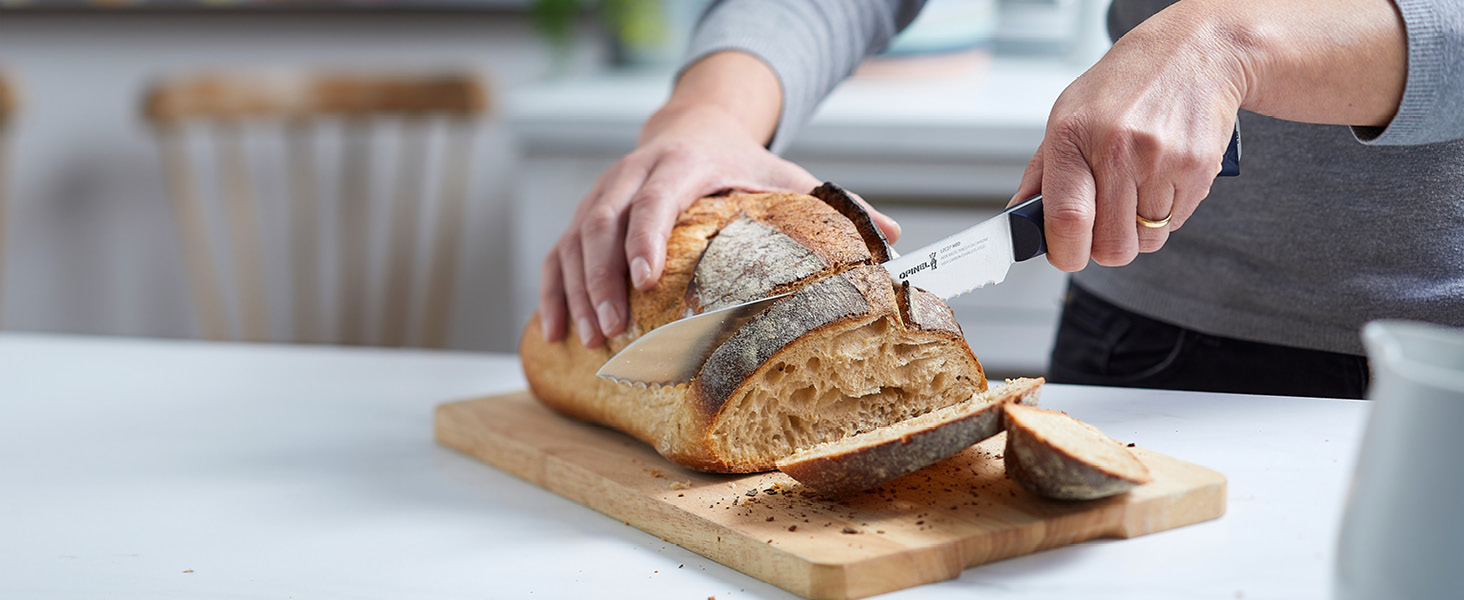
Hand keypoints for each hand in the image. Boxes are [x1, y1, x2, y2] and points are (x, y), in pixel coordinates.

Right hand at [537, 98, 901, 347]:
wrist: (692, 127)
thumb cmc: (741, 164)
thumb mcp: (786, 175)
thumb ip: (837, 203)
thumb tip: (896, 237)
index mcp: (683, 164)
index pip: (657, 198)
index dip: (647, 237)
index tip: (647, 280)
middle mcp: (633, 175)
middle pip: (604, 225)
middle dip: (604, 280)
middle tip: (613, 330)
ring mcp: (602, 195)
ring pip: (574, 241)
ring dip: (578, 292)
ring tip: (591, 339)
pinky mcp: (584, 216)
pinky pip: (557, 253)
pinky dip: (553, 292)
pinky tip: (554, 331)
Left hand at [1010, 3, 1244, 271]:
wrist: (1192, 52)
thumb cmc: (1123, 86)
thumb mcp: (1067, 114)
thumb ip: (1042, 174)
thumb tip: (1020, 222)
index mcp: (1072, 136)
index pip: (1067, 220)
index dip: (1065, 253)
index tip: (1065, 254)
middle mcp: (1117, 148)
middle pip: (1111, 246)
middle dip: (1105, 247)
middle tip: (1104, 224)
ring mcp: (1161, 160)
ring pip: (1146, 241)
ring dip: (1138, 230)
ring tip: (1136, 191)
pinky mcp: (1198, 168)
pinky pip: (1176, 224)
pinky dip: (1166, 214)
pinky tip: (1161, 179)